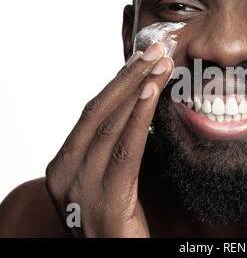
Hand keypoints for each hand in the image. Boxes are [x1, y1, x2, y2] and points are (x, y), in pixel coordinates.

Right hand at [45, 43, 172, 237]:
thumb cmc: (116, 220)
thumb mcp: (106, 179)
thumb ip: (111, 149)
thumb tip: (136, 112)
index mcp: (63, 164)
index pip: (91, 112)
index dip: (117, 82)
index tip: (140, 58)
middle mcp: (65, 172)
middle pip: (98, 111)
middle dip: (129, 75)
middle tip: (155, 48)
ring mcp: (81, 187)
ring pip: (110, 124)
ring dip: (138, 87)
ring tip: (161, 62)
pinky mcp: (106, 200)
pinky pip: (125, 149)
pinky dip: (139, 116)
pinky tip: (152, 92)